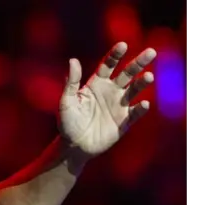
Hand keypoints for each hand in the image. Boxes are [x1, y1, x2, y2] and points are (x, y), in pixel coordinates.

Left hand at [59, 42, 155, 157]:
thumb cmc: (68, 123)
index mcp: (96, 84)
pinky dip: (140, 109)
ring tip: (148, 77)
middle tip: (150, 52)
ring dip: (142, 83)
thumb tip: (72, 60)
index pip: (108, 65)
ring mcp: (119, 105)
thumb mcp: (66, 102)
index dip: (115, 55)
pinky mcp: (124, 121)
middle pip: (127, 73)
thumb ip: (71, 82)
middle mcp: (111, 91)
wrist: (74, 146)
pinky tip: (143, 104)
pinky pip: (135, 113)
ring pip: (134, 90)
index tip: (123, 45)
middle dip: (138, 63)